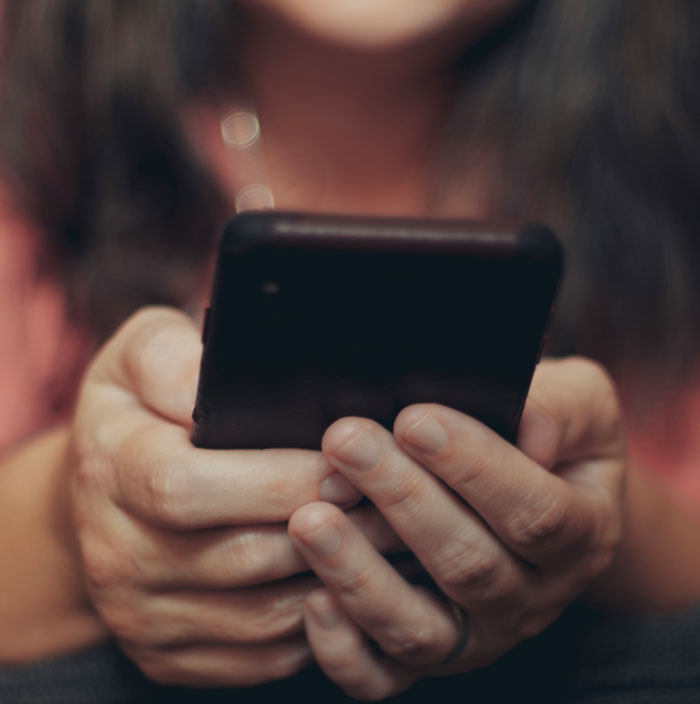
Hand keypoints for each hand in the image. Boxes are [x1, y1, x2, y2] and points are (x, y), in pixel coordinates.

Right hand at [68, 307, 400, 686]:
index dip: (277, 479)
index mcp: (110, 469)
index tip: (344, 465)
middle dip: (330, 528)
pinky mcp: (167, 654)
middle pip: (240, 556)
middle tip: (393, 502)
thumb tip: (222, 380)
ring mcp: (140, 615)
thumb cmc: (136, 410)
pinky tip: (352, 585)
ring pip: (261, 615)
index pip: (190, 486)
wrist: (99, 488)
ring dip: (336, 581)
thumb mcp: (141, 356)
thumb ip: (174, 358)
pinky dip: (316, 625)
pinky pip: (259, 655)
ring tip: (390, 542)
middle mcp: (116, 554)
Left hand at [288, 357, 624, 699]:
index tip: (415, 420)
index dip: (475, 467)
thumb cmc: (554, 440)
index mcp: (582, 535)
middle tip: (347, 442)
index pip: (534, 510)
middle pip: (468, 564)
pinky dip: (346, 649)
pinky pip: (385, 676)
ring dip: (359, 575)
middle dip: (401, 498)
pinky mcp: (429, 655)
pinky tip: (314, 599)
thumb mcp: (583, 405)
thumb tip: (527, 427)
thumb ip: (562, 409)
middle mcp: (532, 597)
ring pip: (420, 628)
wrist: (541, 498)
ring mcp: (477, 635)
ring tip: (310, 519)